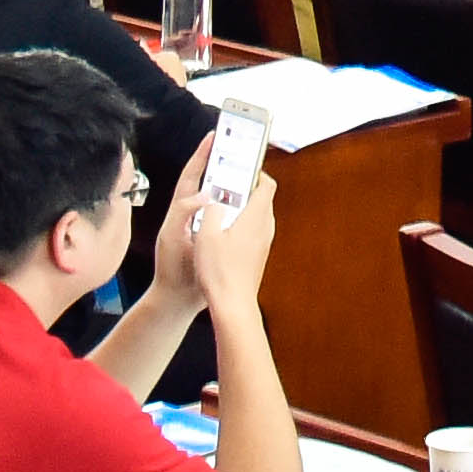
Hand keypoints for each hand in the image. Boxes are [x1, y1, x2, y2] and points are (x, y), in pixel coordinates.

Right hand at [186, 136, 279, 279]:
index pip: (266, 183)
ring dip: (242, 208)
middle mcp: (265, 228)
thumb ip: (211, 209)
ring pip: (257, 215)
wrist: (233, 305)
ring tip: (219, 208)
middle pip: (262, 198)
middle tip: (225, 186)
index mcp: (257, 217)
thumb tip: (215, 197)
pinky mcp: (258, 255)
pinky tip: (221, 233)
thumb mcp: (206, 233)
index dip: (255, 172)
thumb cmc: (220, 271)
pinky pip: (253, 231)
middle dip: (244, 189)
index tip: (240, 166)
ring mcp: (264, 243)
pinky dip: (241, 225)